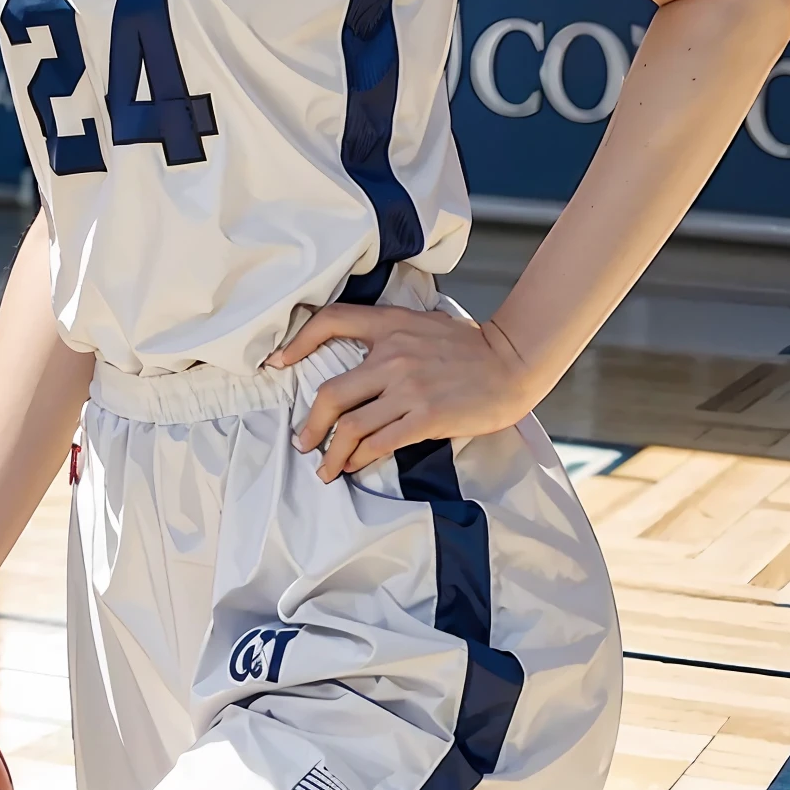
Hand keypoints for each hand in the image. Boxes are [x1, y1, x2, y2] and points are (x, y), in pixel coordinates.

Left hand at [267, 304, 533, 480]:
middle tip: (303, 442)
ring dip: (332, 453)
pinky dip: (360, 458)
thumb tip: (360, 355)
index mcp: (390, 325)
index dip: (298, 341)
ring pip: (351, 426)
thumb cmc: (469, 346)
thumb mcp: (423, 323)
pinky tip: (355, 465)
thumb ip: (391, 334)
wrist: (511, 362)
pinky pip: (380, 442)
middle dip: (311, 425)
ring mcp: (408, 388)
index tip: (278, 362)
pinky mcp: (426, 416)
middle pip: (331, 393)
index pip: (332, 320)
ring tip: (326, 468)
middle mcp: (393, 354)